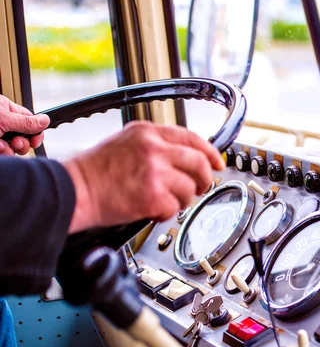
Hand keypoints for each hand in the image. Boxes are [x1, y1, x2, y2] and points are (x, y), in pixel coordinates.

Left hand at [0, 95, 48, 154]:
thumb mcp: (3, 119)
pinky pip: (6, 154)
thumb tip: (46, 120)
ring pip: (14, 148)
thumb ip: (25, 122)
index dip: (35, 132)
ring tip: (1, 147)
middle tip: (16, 143)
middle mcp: (3, 122)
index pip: (29, 120)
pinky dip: (3, 154)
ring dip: (10, 150)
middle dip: (23, 143)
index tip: (35, 141)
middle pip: (24, 136)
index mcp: (6, 109)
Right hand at [64, 121, 224, 232]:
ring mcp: (155, 171)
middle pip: (199, 163)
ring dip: (180, 200)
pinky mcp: (153, 195)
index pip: (192, 138)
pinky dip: (165, 213)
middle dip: (204, 179)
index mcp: (148, 132)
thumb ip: (156, 144)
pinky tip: (151, 209)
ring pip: (189, 188)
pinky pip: (174, 208)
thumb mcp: (127, 142)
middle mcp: (154, 148)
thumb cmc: (96, 171)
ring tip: (162, 200)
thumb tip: (186, 155)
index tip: (217, 163)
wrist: (74, 190)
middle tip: (199, 188)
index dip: (210, 152)